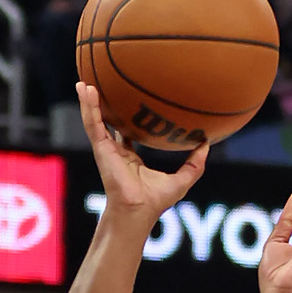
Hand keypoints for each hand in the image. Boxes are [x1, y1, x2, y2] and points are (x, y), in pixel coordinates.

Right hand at [77, 80, 205, 226]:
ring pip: (95, 120)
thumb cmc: (155, 200)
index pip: (125, 134)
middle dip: (102, 106)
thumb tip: (207, 143)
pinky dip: (88, 106)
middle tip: (99, 86)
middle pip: (107, 123)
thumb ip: (195, 163)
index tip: (127, 103)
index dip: (125, 120)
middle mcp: (115, 152)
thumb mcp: (182, 179)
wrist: (138, 210)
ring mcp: (106, 149)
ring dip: (89, 101)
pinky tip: (86, 88)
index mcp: (130, 158)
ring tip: (85, 82)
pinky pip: (92, 123)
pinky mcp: (101, 148)